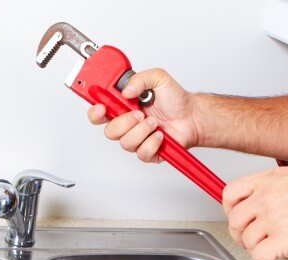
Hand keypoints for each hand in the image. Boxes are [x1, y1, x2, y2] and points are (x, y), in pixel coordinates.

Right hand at [86, 68, 200, 162]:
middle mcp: (127, 124)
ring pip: (125, 142)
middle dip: (124, 122)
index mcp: (123, 106)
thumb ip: (140, 79)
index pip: (100, 112)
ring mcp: (136, 138)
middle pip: (109, 131)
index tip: (102, 107)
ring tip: (155, 122)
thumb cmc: (175, 100)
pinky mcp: (146, 152)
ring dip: (142, 131)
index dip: (95, 112)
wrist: (192, 117)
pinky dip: (152, 142)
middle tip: (139, 113)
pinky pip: (141, 152)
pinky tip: (160, 134)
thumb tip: (125, 91)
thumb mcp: (158, 78)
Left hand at [223, 167, 287, 259]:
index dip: (230, 210)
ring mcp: (272, 219)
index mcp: (269, 181)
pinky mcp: (281, 240)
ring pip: (248, 241)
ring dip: (255, 251)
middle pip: (236, 221)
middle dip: (240, 235)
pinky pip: (259, 258)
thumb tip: (267, 203)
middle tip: (249, 241)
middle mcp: (266, 198)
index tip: (236, 218)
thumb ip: (277, 189)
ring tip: (267, 254)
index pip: (231, 193)